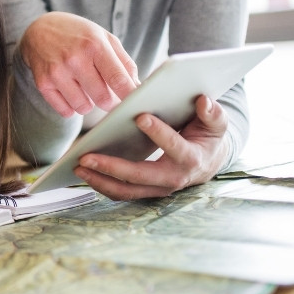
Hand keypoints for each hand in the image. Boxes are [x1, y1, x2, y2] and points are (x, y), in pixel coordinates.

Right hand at [20, 12, 138, 116]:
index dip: (130, 96)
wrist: (40, 29)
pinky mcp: (43, 83)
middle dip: (110, 102)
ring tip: (85, 88)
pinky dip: (71, 106)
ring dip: (88, 103)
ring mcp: (56, 72)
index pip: (118, 79)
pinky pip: (66, 111)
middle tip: (109, 96)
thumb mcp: (105, 38)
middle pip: (103, 98)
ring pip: (83, 108)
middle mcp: (74, 58)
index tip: (136, 105)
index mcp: (94, 45)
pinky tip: (70, 92)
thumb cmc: (79, 35)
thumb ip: (125, 63)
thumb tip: (137, 89)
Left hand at [73, 95, 229, 199]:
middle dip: (112, 167)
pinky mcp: (146, 191)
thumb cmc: (208, 137)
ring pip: (126, 190)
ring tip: (77, 167)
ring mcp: (158, 188)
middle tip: (86, 157)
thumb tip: (203, 100)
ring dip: (100, 181)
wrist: (209, 161)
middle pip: (140, 176)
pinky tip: (84, 173)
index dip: (159, 133)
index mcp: (192, 159)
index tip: (140, 117)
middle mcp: (174, 179)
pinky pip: (122, 193)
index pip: (175, 147)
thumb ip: (213, 113)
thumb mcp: (216, 123)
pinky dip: (101, 185)